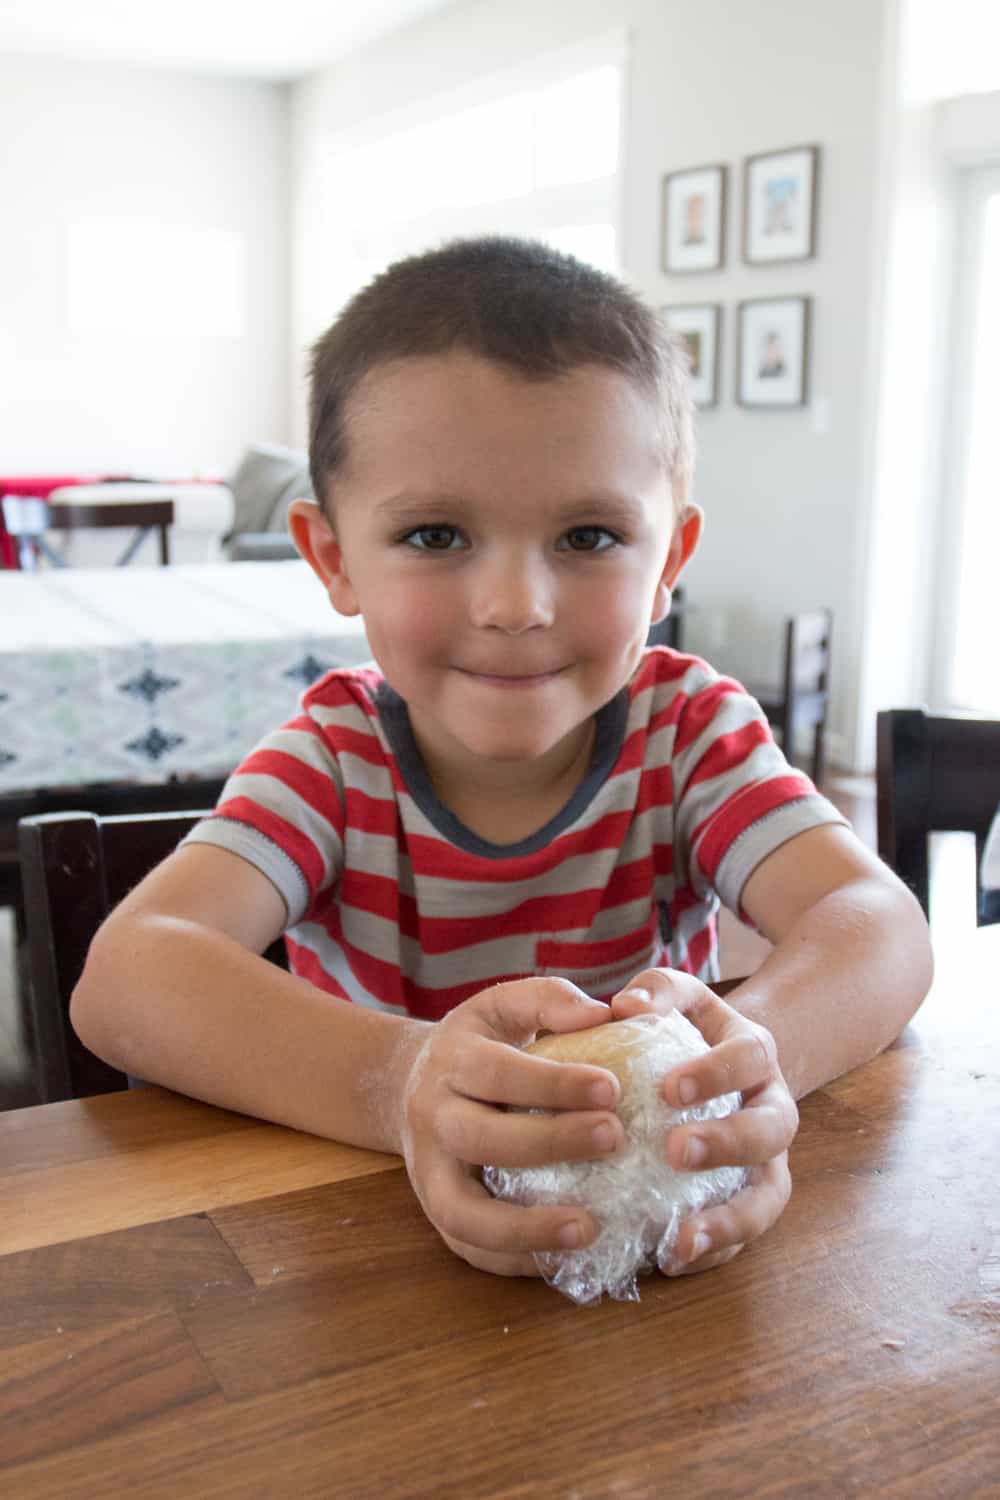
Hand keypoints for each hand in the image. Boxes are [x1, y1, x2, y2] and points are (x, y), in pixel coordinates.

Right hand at [400, 978, 625, 1276]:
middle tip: (616, 1139)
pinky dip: (513, 1261)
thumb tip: (603, 1015)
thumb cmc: (478, 1043)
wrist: (409, 1083)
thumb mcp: (503, 1006)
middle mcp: (432, 1117)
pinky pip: (468, 1247)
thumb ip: (549, 1000)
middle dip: (550, 1143)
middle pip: (482, 1138)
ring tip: (590, 1229)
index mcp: (452, 1061)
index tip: (613, 1088)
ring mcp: (428, 1172)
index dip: (554, 1083)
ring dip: (526, 1228)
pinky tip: (565, 1258)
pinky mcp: (435, 1212)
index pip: (498, 1072)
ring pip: (463, 1212)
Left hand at [610, 968, 797, 1275]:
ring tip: (681, 1241)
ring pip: (768, 1197)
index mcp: (756, 1052)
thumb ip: (657, 991)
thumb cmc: (687, 1027)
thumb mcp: (678, 997)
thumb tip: (623, 1006)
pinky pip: (745, 1234)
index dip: (715, 1074)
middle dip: (727, 1144)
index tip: (669, 1088)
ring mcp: (769, 1159)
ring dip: (730, 1223)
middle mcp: (772, 1108)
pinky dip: (715, 1251)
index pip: (748, 1058)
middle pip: (769, 1130)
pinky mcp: (753, 1199)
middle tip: (676, 1151)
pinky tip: (670, 1259)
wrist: (727, 1064)